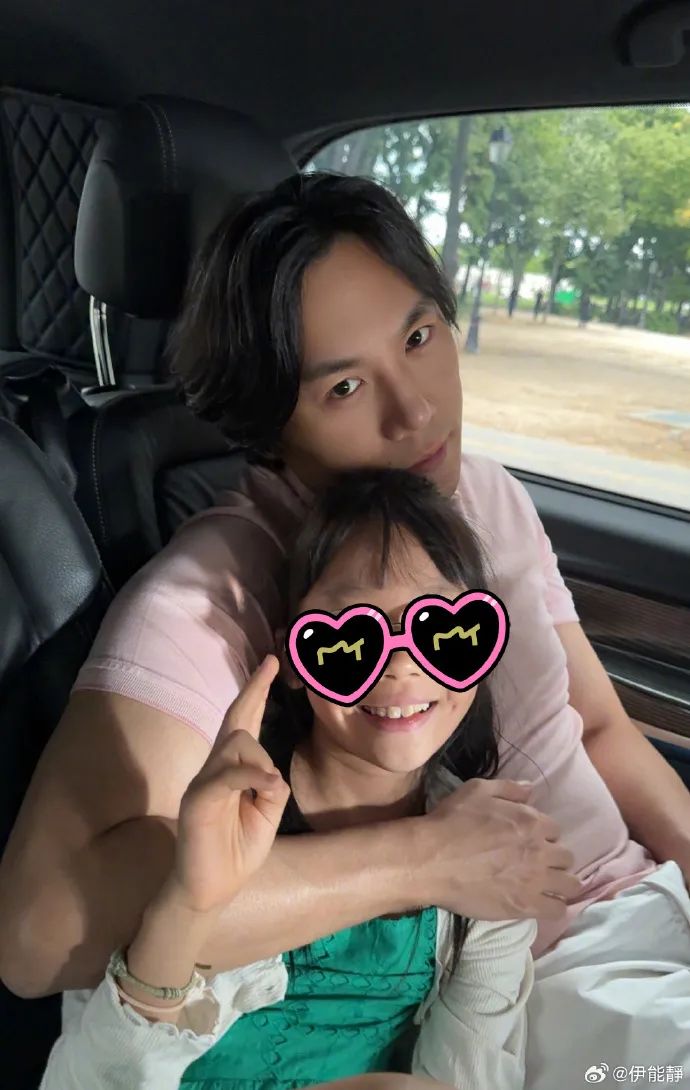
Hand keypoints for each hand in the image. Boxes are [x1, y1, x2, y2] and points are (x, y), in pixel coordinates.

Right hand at [171, 655, 290, 914]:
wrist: (209, 891)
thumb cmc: (237, 853)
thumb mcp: (266, 818)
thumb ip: (271, 790)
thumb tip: (272, 772)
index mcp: (233, 772)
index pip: (244, 724)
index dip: (256, 694)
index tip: (271, 665)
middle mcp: (215, 769)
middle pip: (236, 720)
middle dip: (254, 690)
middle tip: (271, 662)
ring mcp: (204, 782)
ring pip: (239, 744)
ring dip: (262, 762)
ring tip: (266, 795)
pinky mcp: (198, 800)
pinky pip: (227, 775)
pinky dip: (251, 777)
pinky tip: (267, 788)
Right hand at [420, 778, 581, 920]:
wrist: (431, 860)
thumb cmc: (451, 821)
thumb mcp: (477, 790)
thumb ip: (509, 788)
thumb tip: (532, 790)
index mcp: (530, 822)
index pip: (554, 829)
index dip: (542, 834)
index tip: (530, 840)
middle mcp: (539, 850)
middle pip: (566, 857)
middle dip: (554, 858)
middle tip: (537, 863)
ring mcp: (535, 881)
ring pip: (569, 884)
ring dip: (561, 882)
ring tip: (547, 885)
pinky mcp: (525, 906)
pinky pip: (557, 910)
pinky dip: (554, 906)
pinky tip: (543, 903)